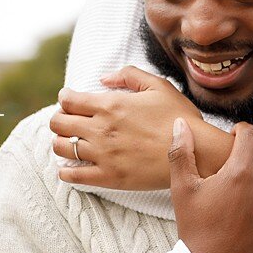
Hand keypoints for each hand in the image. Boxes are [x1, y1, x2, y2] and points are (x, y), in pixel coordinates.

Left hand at [50, 68, 220, 188]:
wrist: (195, 152)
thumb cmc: (179, 118)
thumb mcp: (158, 85)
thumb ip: (128, 75)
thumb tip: (103, 79)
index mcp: (110, 105)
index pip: (68, 100)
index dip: (65, 99)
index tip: (70, 101)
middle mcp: (100, 129)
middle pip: (58, 123)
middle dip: (59, 119)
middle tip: (70, 122)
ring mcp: (102, 155)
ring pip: (61, 147)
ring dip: (61, 143)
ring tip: (72, 142)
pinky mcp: (108, 177)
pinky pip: (73, 175)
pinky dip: (65, 170)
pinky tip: (70, 166)